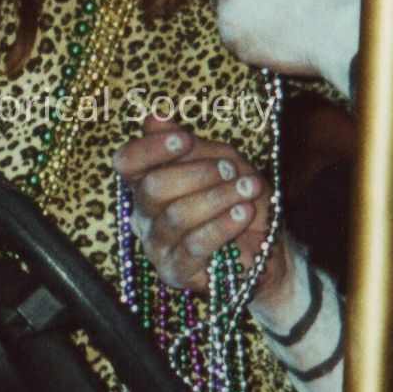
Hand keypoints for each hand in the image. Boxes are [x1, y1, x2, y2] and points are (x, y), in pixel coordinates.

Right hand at [113, 114, 289, 296]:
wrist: (265, 243)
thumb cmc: (238, 198)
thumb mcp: (220, 161)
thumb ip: (188, 145)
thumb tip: (154, 119)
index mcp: (146, 183)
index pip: (127, 163)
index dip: (151, 149)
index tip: (185, 140)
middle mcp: (143, 215)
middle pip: (152, 188)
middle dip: (197, 174)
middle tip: (231, 170)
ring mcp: (155, 246)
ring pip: (176, 216)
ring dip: (218, 198)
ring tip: (247, 190)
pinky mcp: (173, 272)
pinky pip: (194, 245)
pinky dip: (222, 225)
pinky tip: (243, 213)